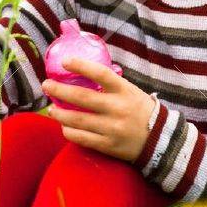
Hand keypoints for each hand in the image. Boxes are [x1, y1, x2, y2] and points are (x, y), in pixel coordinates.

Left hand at [42, 58, 158, 161]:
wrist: (160, 140)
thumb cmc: (140, 110)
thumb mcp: (130, 91)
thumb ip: (110, 84)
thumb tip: (82, 70)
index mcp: (124, 91)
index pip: (101, 74)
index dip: (81, 66)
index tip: (65, 61)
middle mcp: (117, 108)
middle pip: (82, 98)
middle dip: (59, 90)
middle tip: (46, 85)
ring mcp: (112, 128)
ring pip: (77, 120)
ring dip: (59, 114)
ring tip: (51, 110)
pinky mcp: (108, 145)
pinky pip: (81, 138)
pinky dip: (68, 131)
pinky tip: (64, 126)